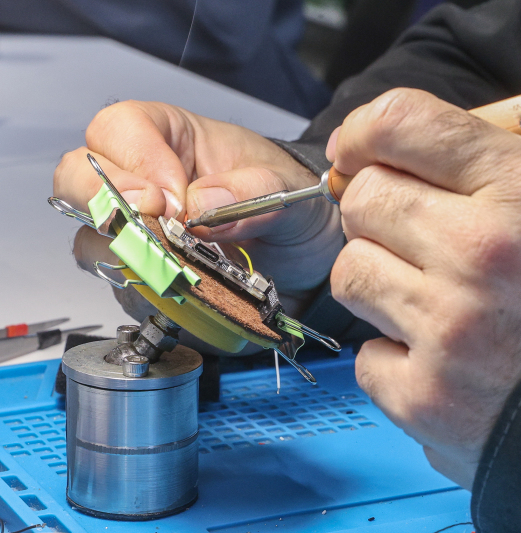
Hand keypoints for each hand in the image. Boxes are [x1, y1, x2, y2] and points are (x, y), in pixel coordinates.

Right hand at [54, 101, 343, 315]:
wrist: (307, 261)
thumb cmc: (291, 205)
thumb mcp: (289, 188)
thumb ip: (254, 191)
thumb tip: (203, 206)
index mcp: (171, 138)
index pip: (120, 128)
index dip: (136, 160)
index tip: (173, 198)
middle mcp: (142, 182)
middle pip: (78, 177)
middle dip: (106, 202)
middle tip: (154, 226)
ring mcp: (136, 233)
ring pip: (90, 237)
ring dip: (127, 254)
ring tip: (179, 264)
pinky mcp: (143, 279)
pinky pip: (122, 286)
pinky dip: (147, 291)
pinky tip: (183, 292)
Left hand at [327, 89, 520, 488]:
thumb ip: (486, 176)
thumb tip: (396, 163)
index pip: (407, 124)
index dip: (366, 131)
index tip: (355, 149)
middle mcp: (480, 249)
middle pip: (363, 198)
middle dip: (377, 214)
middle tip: (409, 239)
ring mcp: (448, 327)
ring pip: (352, 273)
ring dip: (379, 284)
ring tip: (432, 306)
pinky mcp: (427, 396)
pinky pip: (366, 356)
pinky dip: (395, 359)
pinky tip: (442, 363)